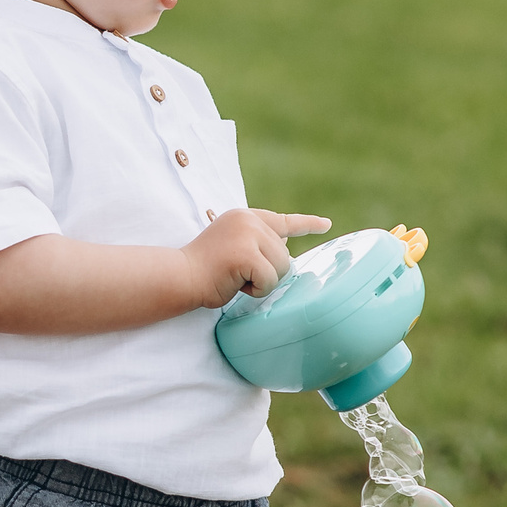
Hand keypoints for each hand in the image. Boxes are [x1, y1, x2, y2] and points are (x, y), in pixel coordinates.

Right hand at [177, 208, 332, 306]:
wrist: (180, 276)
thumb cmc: (204, 270)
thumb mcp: (234, 249)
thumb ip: (258, 246)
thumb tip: (285, 250)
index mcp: (245, 217)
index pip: (283, 221)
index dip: (307, 224)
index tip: (326, 224)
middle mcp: (249, 219)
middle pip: (285, 255)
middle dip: (266, 273)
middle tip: (237, 275)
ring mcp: (248, 234)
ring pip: (281, 267)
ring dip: (262, 282)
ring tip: (236, 278)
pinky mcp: (246, 253)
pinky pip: (270, 279)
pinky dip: (256, 290)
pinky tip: (236, 285)